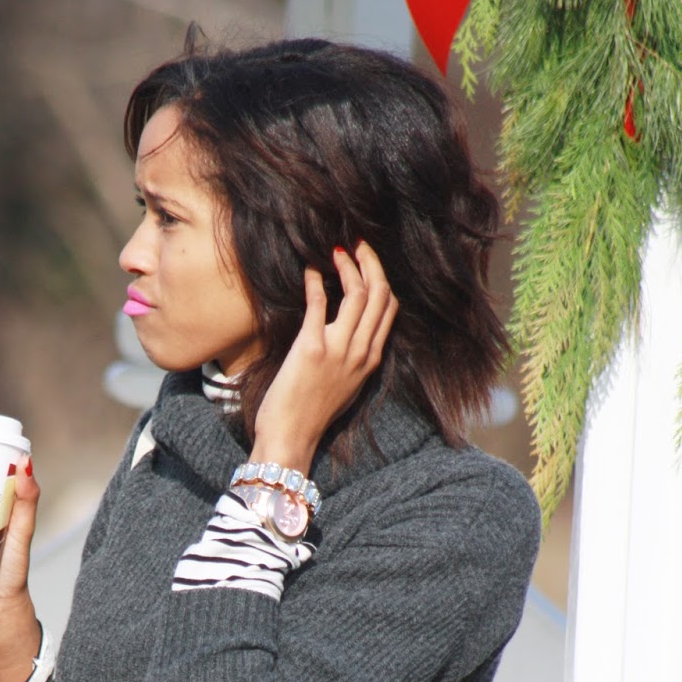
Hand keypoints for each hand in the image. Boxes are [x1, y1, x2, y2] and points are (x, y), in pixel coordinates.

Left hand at [251, 241, 397, 475]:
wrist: (292, 437)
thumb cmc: (312, 413)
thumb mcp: (345, 384)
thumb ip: (352, 358)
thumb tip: (345, 330)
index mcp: (371, 359)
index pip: (390, 308)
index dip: (381, 278)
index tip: (367, 262)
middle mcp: (361, 352)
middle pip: (379, 294)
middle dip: (370, 262)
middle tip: (356, 244)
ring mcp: (339, 350)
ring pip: (357, 293)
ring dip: (347, 266)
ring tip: (334, 251)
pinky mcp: (311, 348)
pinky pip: (319, 303)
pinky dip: (315, 281)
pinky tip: (308, 271)